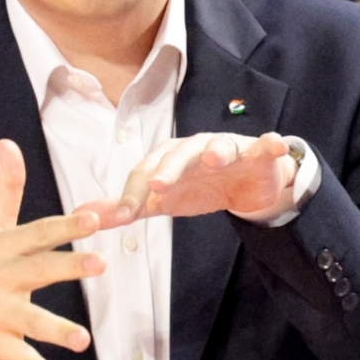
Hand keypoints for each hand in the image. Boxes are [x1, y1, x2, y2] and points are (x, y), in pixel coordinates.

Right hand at [0, 139, 103, 359]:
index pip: (39, 232)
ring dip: (57, 331)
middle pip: (38, 270)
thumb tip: (7, 141)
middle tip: (100, 264)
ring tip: (83, 339)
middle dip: (69, 267)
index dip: (66, 225)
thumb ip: (6, 186)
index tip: (94, 217)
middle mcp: (1, 278)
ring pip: (31, 323)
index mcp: (4, 246)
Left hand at [79, 131, 297, 226]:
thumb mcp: (164, 200)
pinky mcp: (256, 154)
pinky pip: (263, 146)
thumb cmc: (199, 186)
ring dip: (215, 150)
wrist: (245, 184)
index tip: (122, 216)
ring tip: (212, 158)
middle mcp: (194, 148)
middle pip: (177, 155)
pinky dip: (268, 144)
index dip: (133, 194)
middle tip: (157, 185)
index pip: (146, 174)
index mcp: (168, 158)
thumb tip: (85, 215)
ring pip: (218, 146)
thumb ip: (130, 207)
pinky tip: (273, 143)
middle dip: (168, 168)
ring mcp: (226, 148)